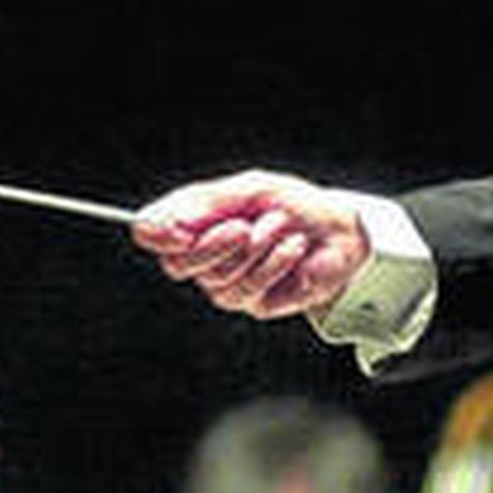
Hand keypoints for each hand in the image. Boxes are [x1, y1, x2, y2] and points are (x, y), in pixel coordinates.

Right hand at [132, 169, 371, 318]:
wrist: (341, 230)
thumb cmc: (295, 205)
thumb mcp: (251, 189)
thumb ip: (208, 203)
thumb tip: (168, 222)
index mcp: (194, 223)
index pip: (150, 233)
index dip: (155, 232)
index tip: (176, 229)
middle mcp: (204, 257)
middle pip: (177, 265)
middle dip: (212, 245)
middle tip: (243, 226)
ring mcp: (227, 284)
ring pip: (217, 279)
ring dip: (255, 249)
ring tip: (280, 227)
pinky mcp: (256, 303)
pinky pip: (250, 290)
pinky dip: (275, 263)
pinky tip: (294, 247)